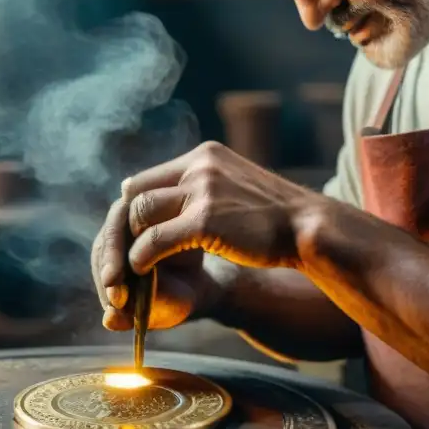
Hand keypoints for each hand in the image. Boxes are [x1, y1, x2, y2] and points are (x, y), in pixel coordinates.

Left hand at [90, 141, 315, 328]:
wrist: (310, 229)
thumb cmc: (275, 218)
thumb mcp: (236, 188)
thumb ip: (204, 188)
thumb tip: (172, 196)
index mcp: (205, 156)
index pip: (148, 178)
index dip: (134, 208)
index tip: (131, 234)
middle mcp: (200, 166)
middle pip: (136, 193)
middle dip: (123, 227)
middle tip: (118, 254)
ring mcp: (203, 190)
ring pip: (140, 214)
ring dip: (129, 243)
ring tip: (128, 266)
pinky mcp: (205, 220)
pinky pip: (155, 240)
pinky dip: (142, 258)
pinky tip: (141, 272)